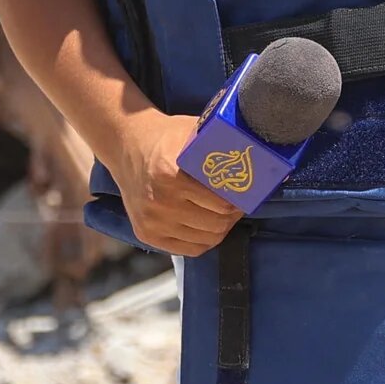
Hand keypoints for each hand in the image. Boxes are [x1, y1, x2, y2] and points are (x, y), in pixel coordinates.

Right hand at [104, 110, 243, 257]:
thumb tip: (258, 158)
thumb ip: (219, 149)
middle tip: (238, 206)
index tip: (246, 195)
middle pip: (216, 224)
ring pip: (205, 240)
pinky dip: (202, 240)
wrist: (127, 146)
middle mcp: (160, 202)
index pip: (221, 204)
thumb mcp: (193, 133)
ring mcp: (151, 221)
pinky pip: (188, 250)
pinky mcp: (146, 234)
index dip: (240, 201)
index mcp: (171, 176)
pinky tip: (206, 225)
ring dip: (220, 229)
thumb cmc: (167, 138)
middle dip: (232, 216)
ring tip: (223, 215)